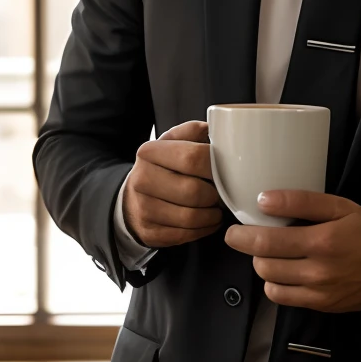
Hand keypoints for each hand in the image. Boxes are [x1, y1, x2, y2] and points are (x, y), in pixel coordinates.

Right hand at [121, 121, 221, 247]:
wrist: (132, 199)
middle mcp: (142, 179)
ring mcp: (143, 208)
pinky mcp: (150, 232)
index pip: (193, 157)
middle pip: (194, 191)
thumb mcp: (172, 143)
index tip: (229, 170)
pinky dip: (204, 229)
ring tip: (216, 208)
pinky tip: (207, 220)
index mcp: (150, 152)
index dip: (217, 166)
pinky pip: (186, 235)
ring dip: (213, 215)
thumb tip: (220, 126)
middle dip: (216, 194)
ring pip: (192, 217)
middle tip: (223, 193)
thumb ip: (193, 133)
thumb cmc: (162, 168)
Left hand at [224, 189, 360, 311]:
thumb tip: (264, 200)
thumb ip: (302, 201)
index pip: (267, 241)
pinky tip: (284, 272)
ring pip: (269, 282)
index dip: (242, 236)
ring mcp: (318, 292)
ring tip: (272, 253)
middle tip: (250, 238)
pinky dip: (275, 285)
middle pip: (263, 263)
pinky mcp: (321, 305)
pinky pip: (282, 298)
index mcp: (322, 241)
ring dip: (263, 265)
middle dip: (250, 249)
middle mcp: (318, 270)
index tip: (234, 230)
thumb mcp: (342, 207)